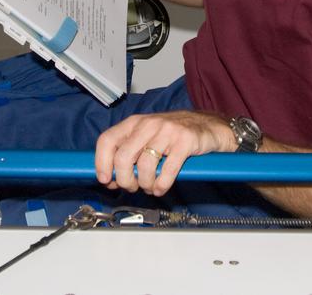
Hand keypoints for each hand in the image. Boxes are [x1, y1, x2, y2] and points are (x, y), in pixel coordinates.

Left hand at [95, 111, 235, 195]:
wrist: (209, 127)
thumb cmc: (173, 136)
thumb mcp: (147, 138)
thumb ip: (128, 154)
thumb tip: (110, 179)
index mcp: (135, 122)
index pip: (107, 140)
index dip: (102, 163)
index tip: (106, 179)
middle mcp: (149, 124)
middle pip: (123, 157)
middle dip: (125, 180)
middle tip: (132, 187)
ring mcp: (167, 131)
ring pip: (145, 165)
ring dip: (146, 184)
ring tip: (151, 187)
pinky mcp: (185, 141)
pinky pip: (167, 170)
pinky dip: (162, 184)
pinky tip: (161, 188)